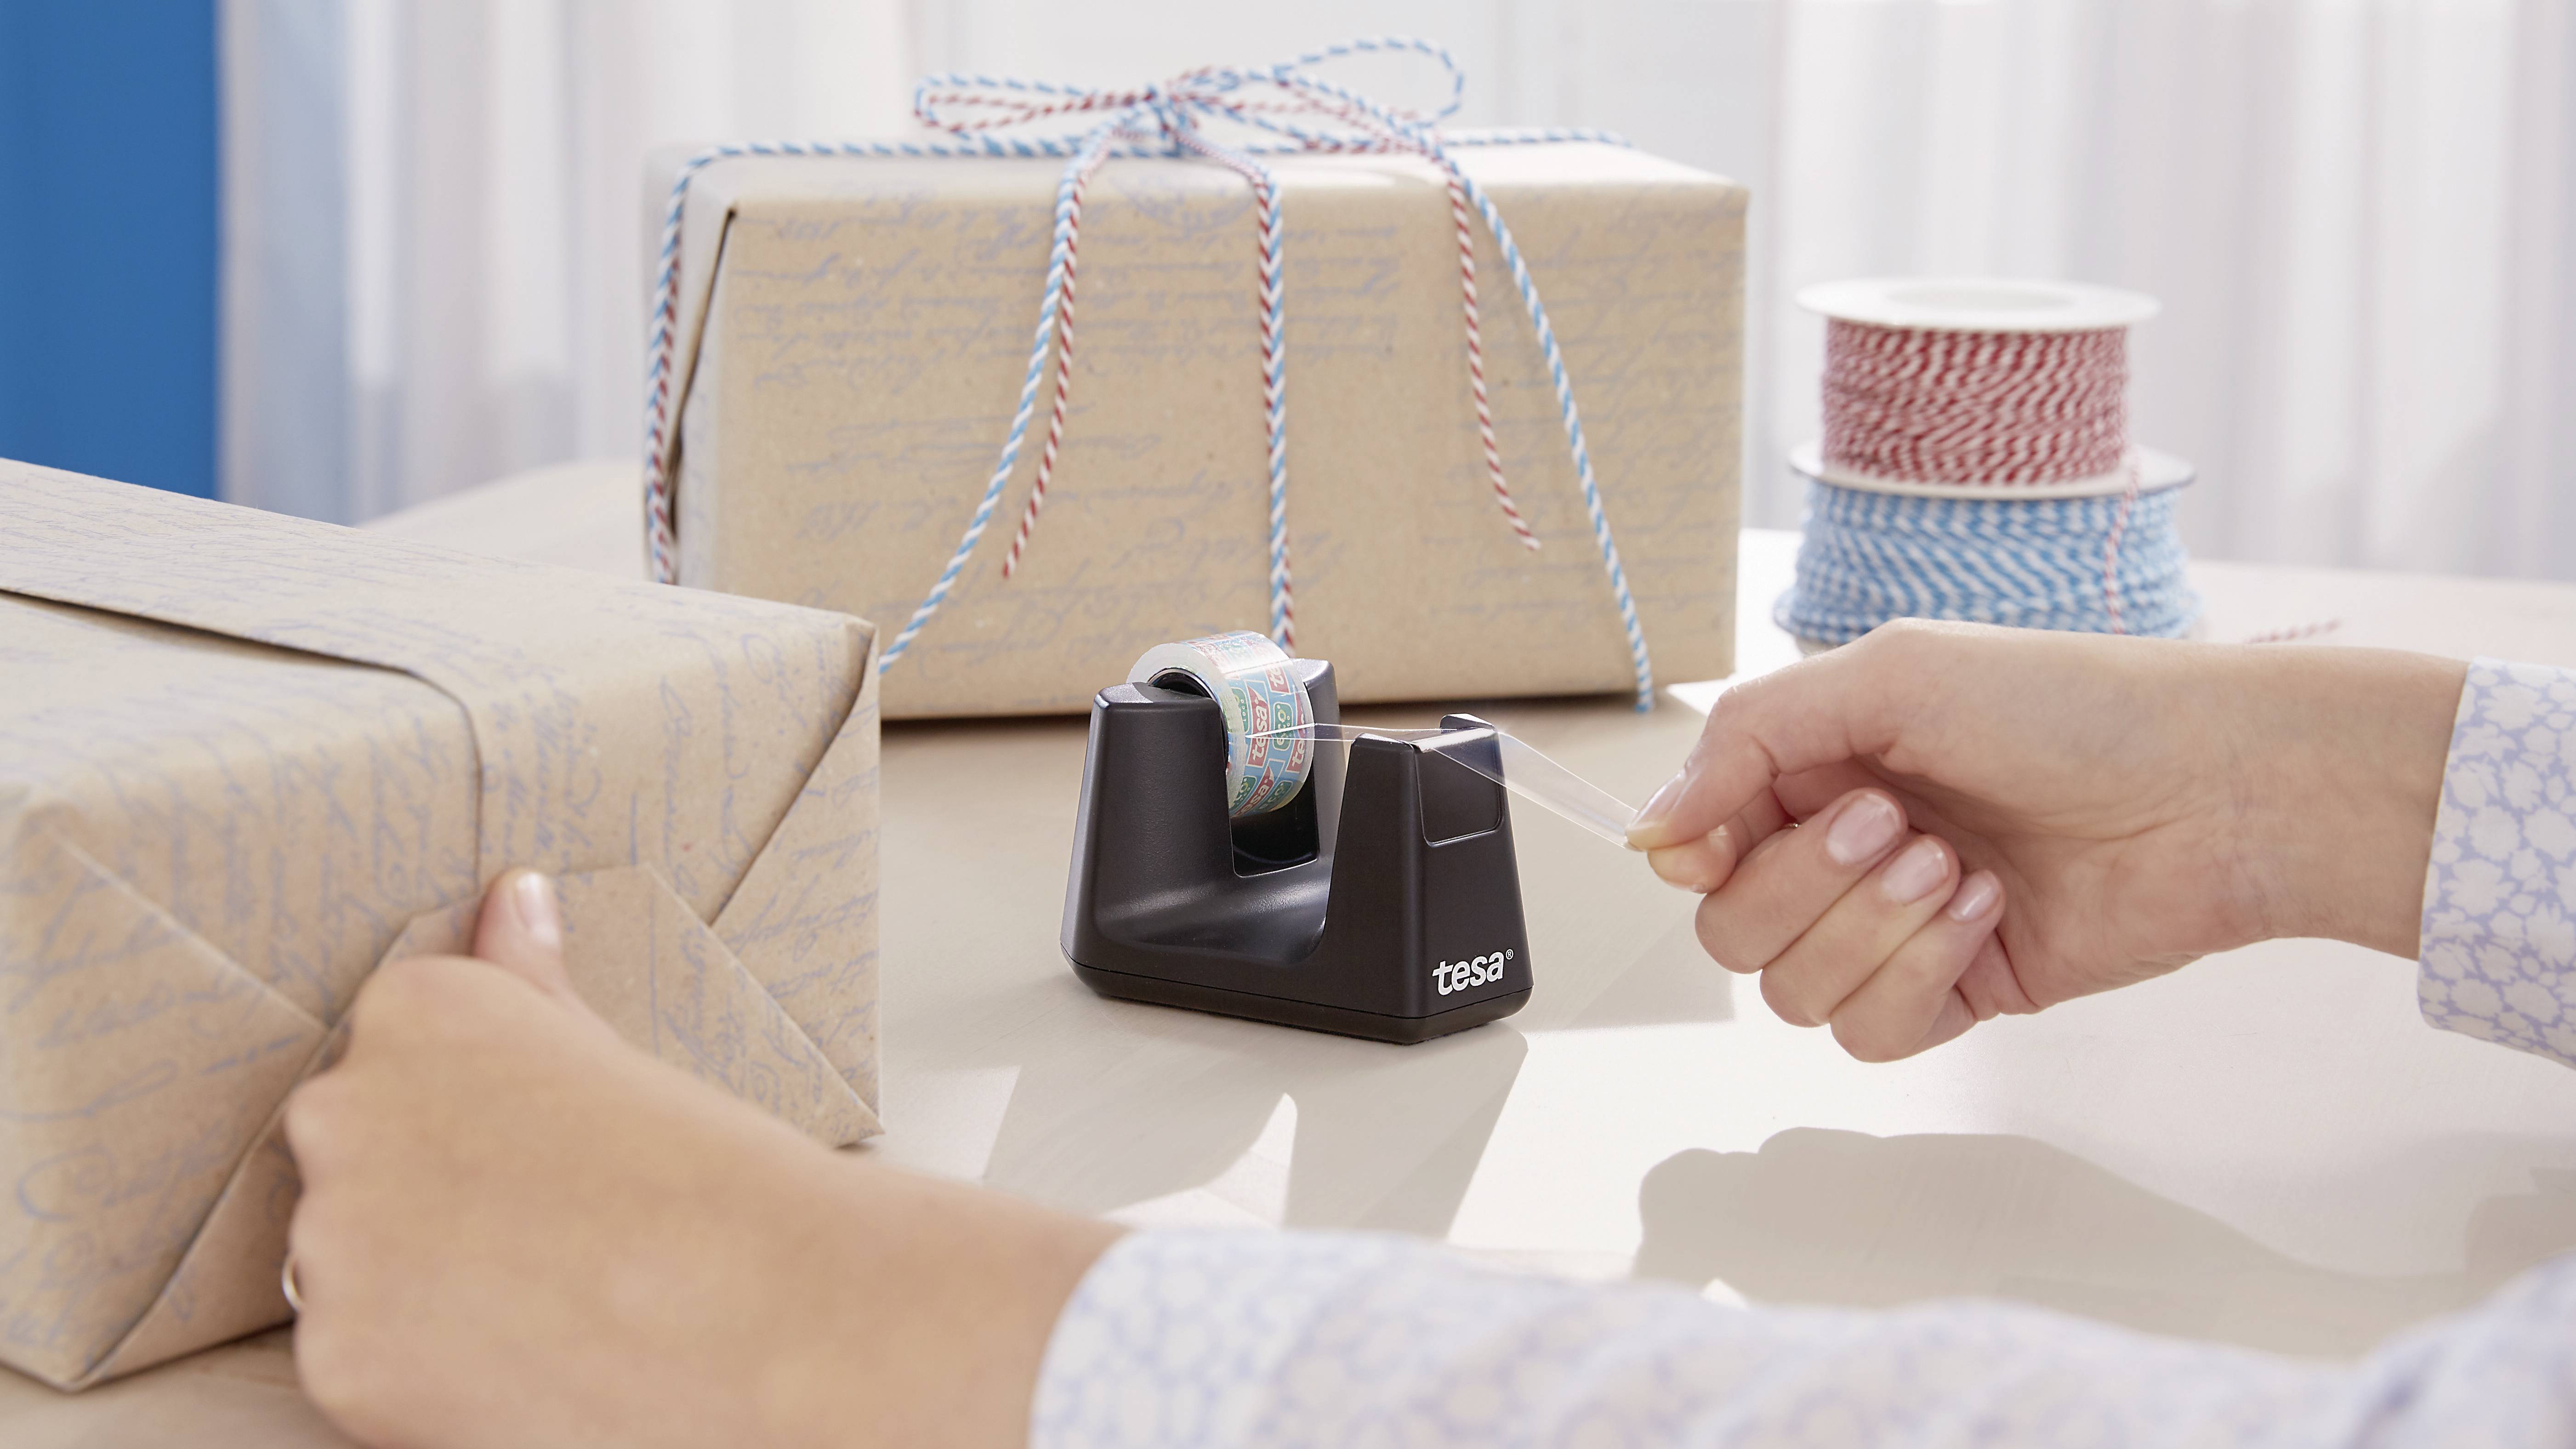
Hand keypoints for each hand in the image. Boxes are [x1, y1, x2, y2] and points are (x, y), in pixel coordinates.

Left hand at [283, 871, 1118, 1448]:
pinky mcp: (337, 1359)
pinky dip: (412, 1378)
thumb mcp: (610, 1053)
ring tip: (534, 1310)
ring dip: (410, 1294)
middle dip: (419, 1207)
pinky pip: (350, 1365)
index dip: (462, 1127)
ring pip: (339, 1270)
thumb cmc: (703, 1175)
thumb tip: (512, 893)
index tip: (527, 1162)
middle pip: (349, 1165)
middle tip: (535, 1242)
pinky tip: (511, 1365)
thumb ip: (527, 979)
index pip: (385, 1065)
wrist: (757, 1304)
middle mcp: (343, 1111)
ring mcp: (329, 1241)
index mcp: (415, 1012)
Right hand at [1628, 621, 2462, 1060]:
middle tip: (1897, 824)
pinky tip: (1986, 915)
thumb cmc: (2073, 706)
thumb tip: (1654, 824)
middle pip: (1729, 929)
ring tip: (1956, 867)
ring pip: (1791, 993)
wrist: (2212, 788)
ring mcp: (1894, 930)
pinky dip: (1918, 977)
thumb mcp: (1892, 673)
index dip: (1695, 853)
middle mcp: (1843, 851)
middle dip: (1804, 885)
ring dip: (1869, 930)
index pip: (1695, 844)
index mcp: (1817, 766)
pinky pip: (1868, 1033)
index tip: (1720, 842)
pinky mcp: (1954, 993)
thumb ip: (1749, 737)